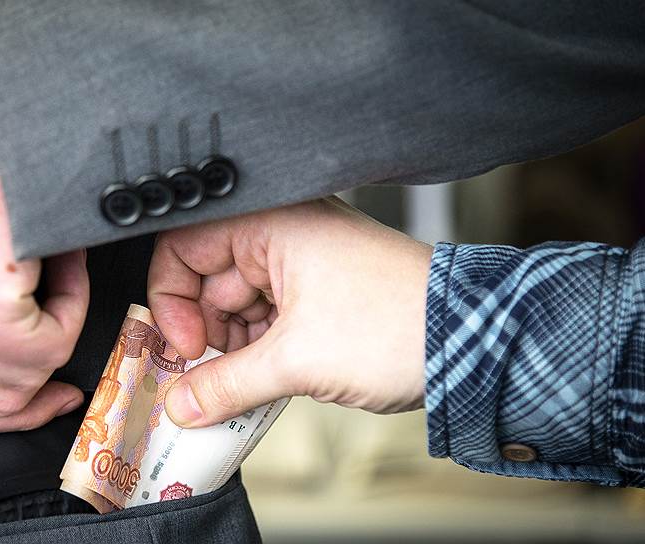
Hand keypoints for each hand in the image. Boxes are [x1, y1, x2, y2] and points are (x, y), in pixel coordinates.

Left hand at [0, 75, 88, 434]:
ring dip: (59, 320)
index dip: (10, 415)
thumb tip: (25, 378)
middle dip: (43, 362)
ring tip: (47, 264)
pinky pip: (54, 343)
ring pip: (32, 375)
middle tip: (58, 304)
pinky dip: (70, 301)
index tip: (51, 396)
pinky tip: (51, 258)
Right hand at [148, 198, 431, 427]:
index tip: (184, 345)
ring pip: (238, 305)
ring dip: (232, 349)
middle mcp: (284, 235)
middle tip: (201, 378)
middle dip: (204, 333)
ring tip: (237, 388)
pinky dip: (258, 352)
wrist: (472, 344)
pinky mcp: (319, 294)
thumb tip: (181, 403)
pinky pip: (267, 320)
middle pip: (209, 280)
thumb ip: (226, 385)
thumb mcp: (296, 361)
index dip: (173, 297)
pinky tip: (261, 383)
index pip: (185, 245)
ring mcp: (303, 265)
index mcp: (273, 223)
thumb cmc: (398, 325)